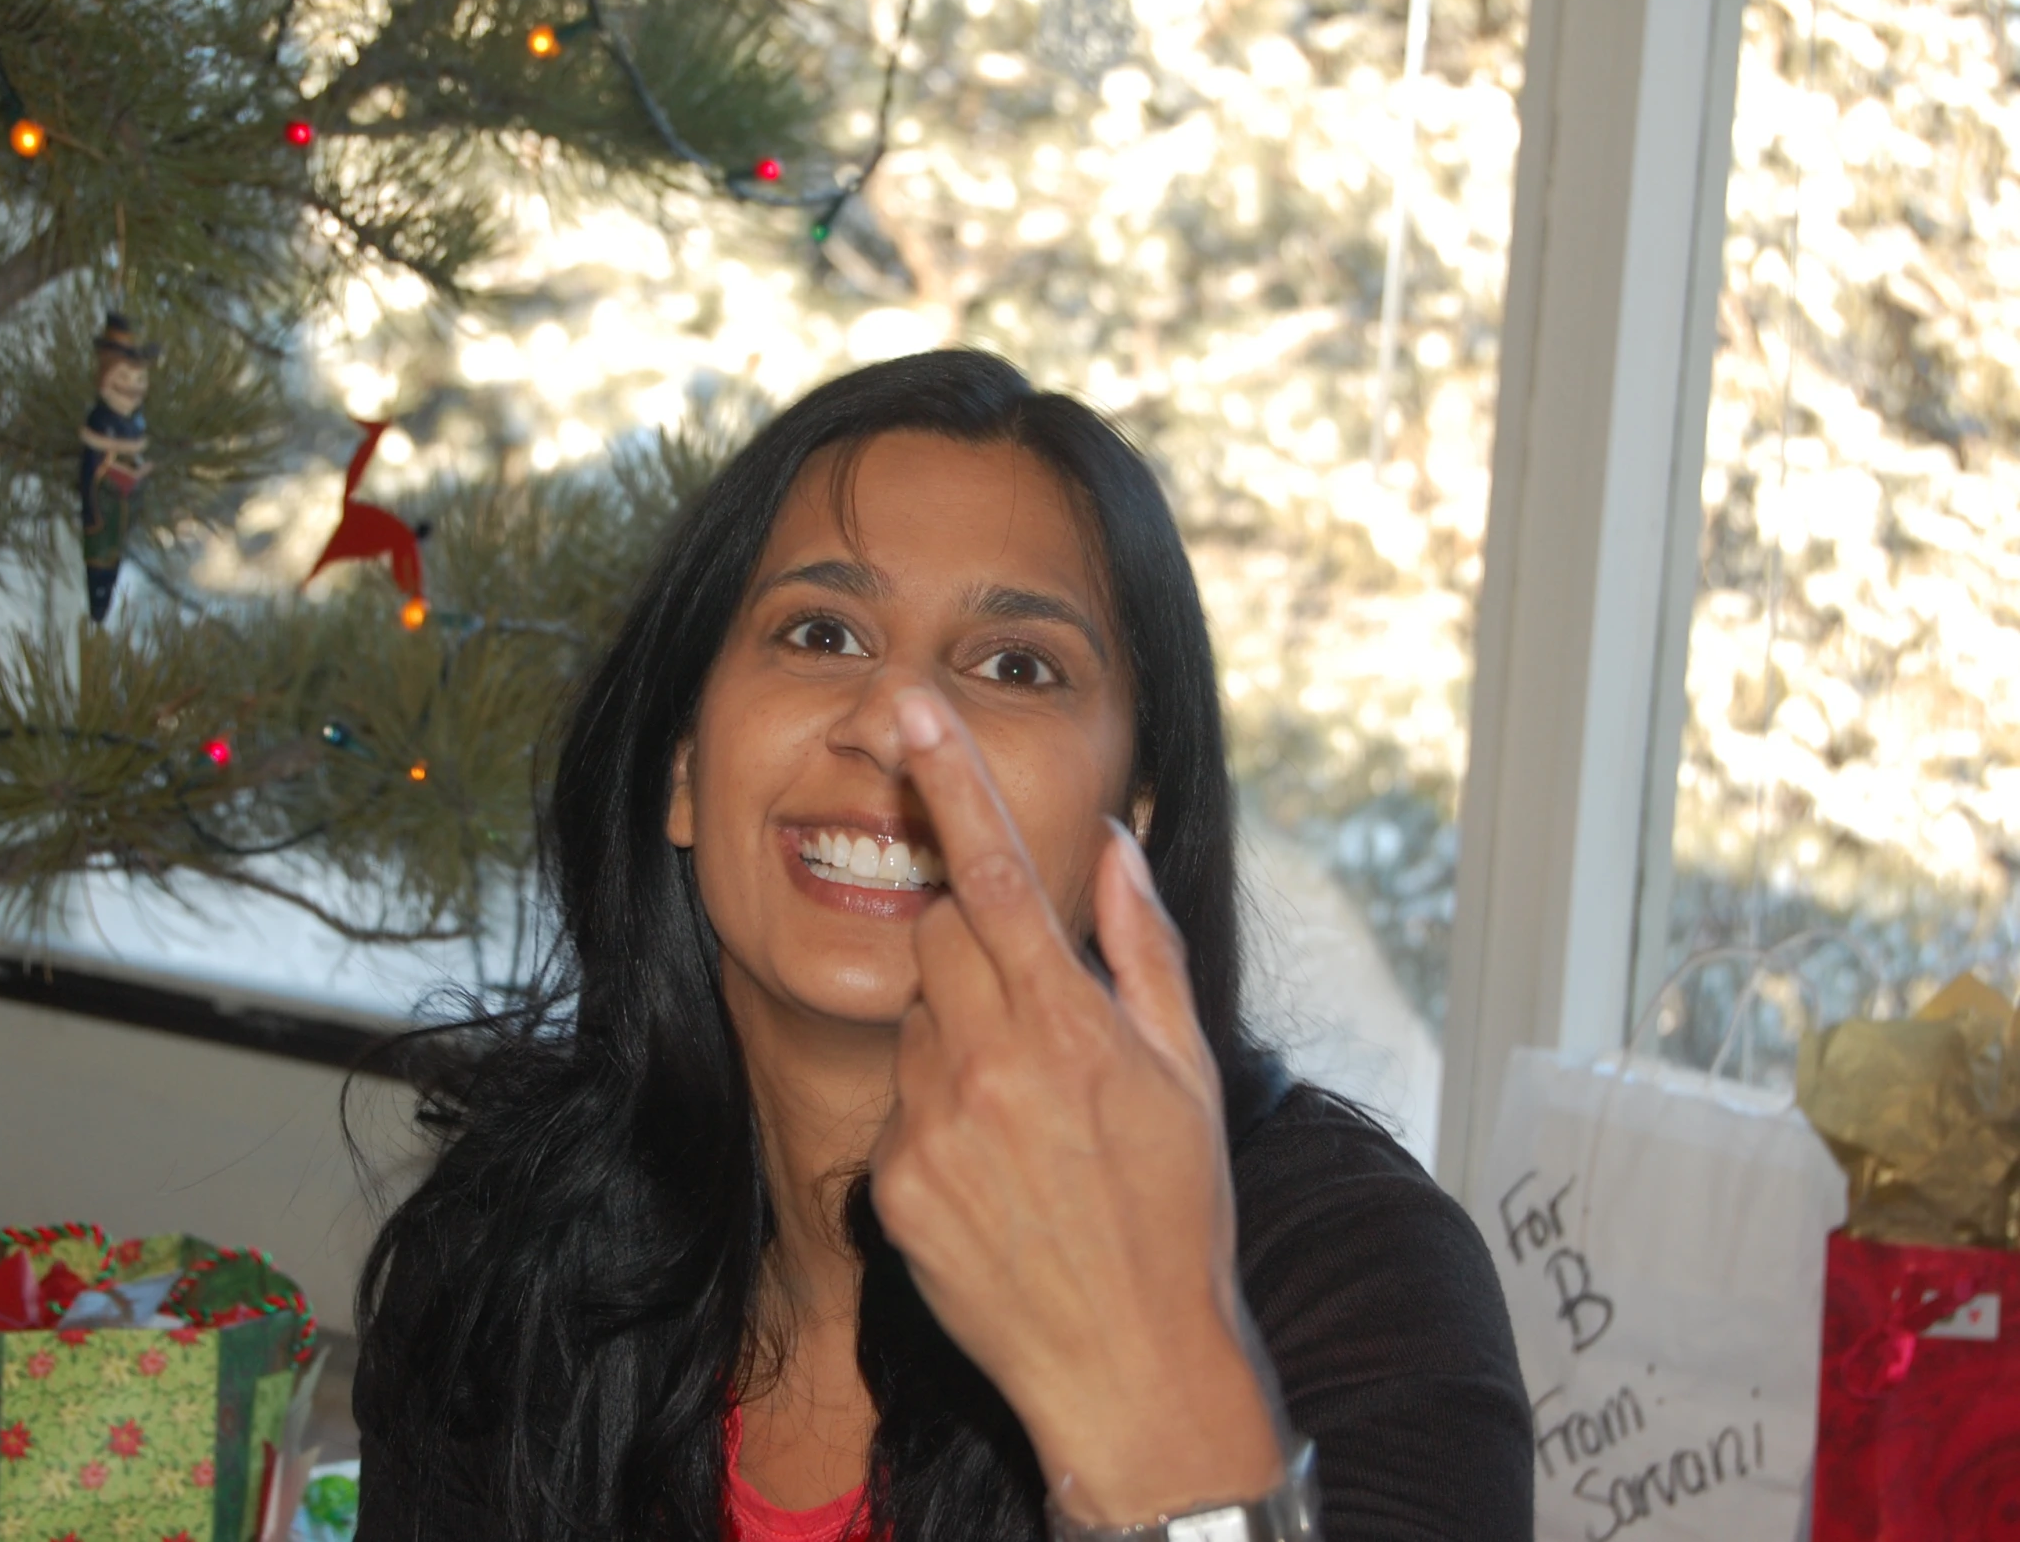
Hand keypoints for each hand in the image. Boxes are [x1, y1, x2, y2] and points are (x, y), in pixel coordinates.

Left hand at [867, 686, 1285, 1523]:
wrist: (1131, 1368)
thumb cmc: (1178, 1215)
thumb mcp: (1188, 1071)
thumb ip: (1144, 945)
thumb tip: (1112, 841)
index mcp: (1069, 1024)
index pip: (995, 874)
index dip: (949, 782)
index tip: (909, 712)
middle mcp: (989, 1063)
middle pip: (937, 935)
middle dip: (972, 945)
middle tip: (1031, 1018)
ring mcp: (932, 1126)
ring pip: (916, 1021)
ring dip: (958, 1039)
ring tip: (1024, 1122)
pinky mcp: (893, 1183)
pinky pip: (898, 1103)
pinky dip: (933, 1115)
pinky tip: (991, 1174)